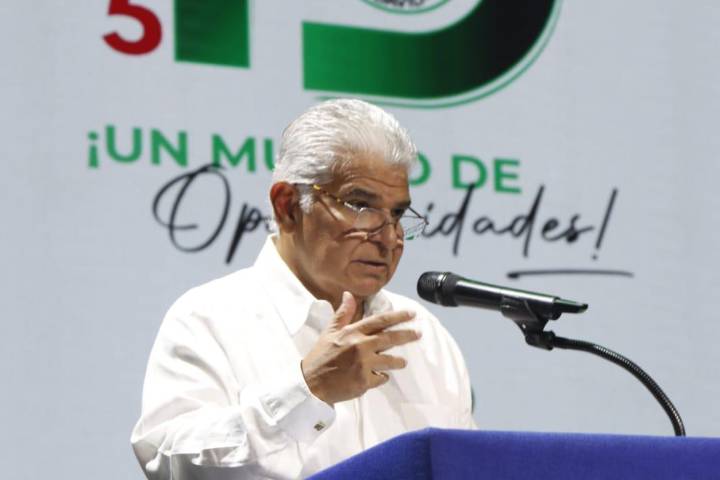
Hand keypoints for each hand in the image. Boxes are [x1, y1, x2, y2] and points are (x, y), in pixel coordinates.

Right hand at [301, 291, 420, 404]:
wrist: (311, 384)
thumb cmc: (320, 356)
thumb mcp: (330, 332)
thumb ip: (343, 314)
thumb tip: (349, 294)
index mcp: (352, 333)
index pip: (379, 321)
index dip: (397, 316)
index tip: (411, 314)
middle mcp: (360, 347)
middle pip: (390, 338)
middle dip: (407, 335)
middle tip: (418, 333)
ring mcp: (363, 365)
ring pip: (390, 361)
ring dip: (398, 361)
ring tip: (402, 362)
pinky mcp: (364, 382)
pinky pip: (381, 378)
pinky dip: (381, 377)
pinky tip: (378, 377)